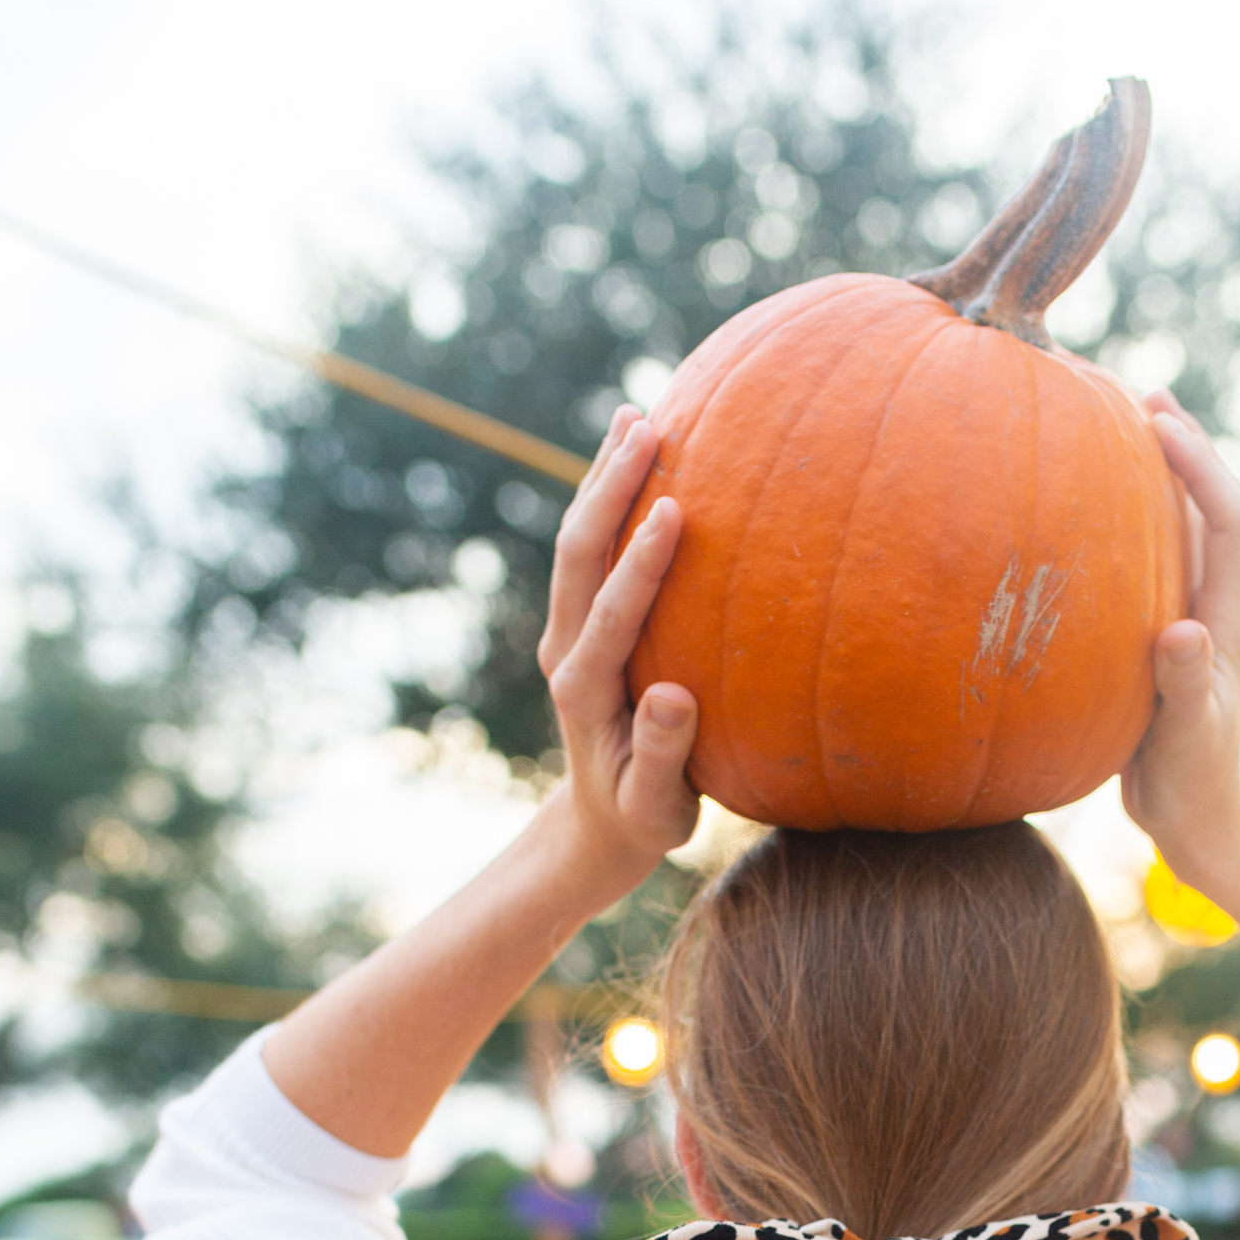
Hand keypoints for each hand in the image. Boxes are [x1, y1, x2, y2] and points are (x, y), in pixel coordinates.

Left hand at [537, 404, 700, 905]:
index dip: (639, 563)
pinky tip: (637, 454)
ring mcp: (568, 630)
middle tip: (648, 428)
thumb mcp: (656, 808)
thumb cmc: (642, 820)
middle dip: (609, 489)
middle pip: (578, 554)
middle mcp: (565, 649)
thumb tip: (672, 697)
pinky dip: (609, 497)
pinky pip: (592, 550)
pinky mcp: (581, 622)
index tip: (675, 511)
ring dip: (603, 477)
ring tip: (635, 414)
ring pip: (578, 541)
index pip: (610, 613)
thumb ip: (661, 756)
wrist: (599, 824)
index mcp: (583, 689)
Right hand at [1120, 397, 1239, 897]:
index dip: (1199, 465)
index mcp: (1231, 620)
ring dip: (1165, 475)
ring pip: (1188, 528)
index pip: (1229, 520)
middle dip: (1187, 447)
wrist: (1200, 827)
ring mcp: (1198, 620)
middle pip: (1215, 506)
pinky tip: (1094, 511)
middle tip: (1143, 394)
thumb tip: (1180, 631)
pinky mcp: (1172, 636)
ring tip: (1125, 424)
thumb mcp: (1183, 741)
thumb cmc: (1191, 789)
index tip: (1155, 423)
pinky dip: (1137, 521)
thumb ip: (1184, 687)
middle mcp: (1221, 607)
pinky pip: (1158, 560)